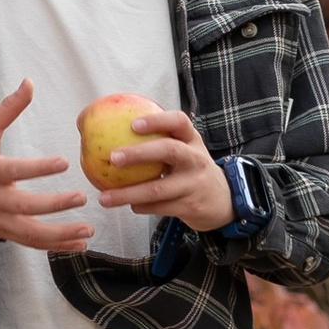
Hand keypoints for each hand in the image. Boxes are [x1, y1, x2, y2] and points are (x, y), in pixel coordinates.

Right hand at [0, 80, 94, 249]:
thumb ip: (8, 108)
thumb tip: (30, 82)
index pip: (15, 170)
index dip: (38, 168)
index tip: (62, 162)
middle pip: (25, 207)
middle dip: (54, 205)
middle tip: (81, 196)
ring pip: (30, 233)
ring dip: (60, 235)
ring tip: (88, 232)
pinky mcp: (4, 233)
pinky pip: (31, 243)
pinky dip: (55, 247)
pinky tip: (79, 245)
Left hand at [104, 104, 235, 233]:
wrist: (224, 200)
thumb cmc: (191, 169)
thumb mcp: (185, 150)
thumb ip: (159, 141)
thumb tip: (111, 131)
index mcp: (192, 140)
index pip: (178, 121)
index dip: (156, 121)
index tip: (133, 124)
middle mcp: (196, 159)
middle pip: (169, 151)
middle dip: (139, 153)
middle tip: (113, 158)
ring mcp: (194, 184)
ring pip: (157, 188)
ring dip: (128, 193)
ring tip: (105, 197)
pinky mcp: (190, 206)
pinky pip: (159, 207)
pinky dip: (140, 206)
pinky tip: (128, 205)